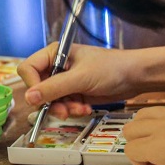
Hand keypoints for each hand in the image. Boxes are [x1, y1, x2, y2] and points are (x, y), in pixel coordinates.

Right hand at [17, 43, 139, 117]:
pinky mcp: (74, 93)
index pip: (28, 69)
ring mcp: (66, 81)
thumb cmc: (111, 68)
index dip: (32, 85)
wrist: (135, 77)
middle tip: (64, 110)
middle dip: (51, 102)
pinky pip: (63, 106)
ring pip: (50, 101)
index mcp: (54, 54)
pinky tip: (85, 107)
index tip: (41, 98)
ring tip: (80, 108)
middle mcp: (57, 67)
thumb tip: (29, 98)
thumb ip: (53, 88)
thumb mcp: (80, 78)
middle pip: (38, 88)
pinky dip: (73, 110)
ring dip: (64, 108)